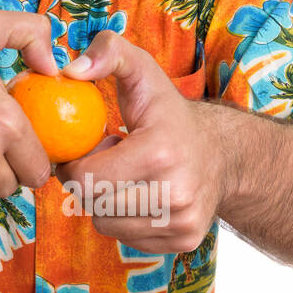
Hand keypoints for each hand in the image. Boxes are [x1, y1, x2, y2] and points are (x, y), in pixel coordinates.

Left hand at [58, 32, 227, 253]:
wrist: (222, 152)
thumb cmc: (168, 111)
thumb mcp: (142, 69)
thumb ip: (108, 52)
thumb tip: (70, 69)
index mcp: (160, 152)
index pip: (85, 178)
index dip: (72, 165)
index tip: (83, 151)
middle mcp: (176, 193)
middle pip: (93, 203)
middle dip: (86, 182)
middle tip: (104, 161)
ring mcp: (183, 221)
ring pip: (106, 225)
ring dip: (103, 202)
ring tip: (123, 176)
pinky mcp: (184, 240)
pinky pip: (125, 239)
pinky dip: (122, 219)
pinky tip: (137, 193)